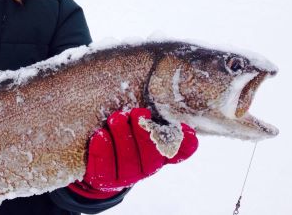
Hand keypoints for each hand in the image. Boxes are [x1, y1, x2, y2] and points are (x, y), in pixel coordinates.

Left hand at [68, 108, 197, 198]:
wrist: (100, 163)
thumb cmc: (127, 141)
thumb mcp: (146, 135)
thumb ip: (166, 134)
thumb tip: (192, 134)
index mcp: (155, 159)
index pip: (169, 154)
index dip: (176, 144)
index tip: (179, 126)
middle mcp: (141, 171)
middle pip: (147, 158)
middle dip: (143, 134)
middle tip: (136, 113)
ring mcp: (122, 177)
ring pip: (126, 161)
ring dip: (122, 137)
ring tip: (116, 119)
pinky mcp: (102, 178)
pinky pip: (102, 168)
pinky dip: (101, 151)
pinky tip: (99, 135)